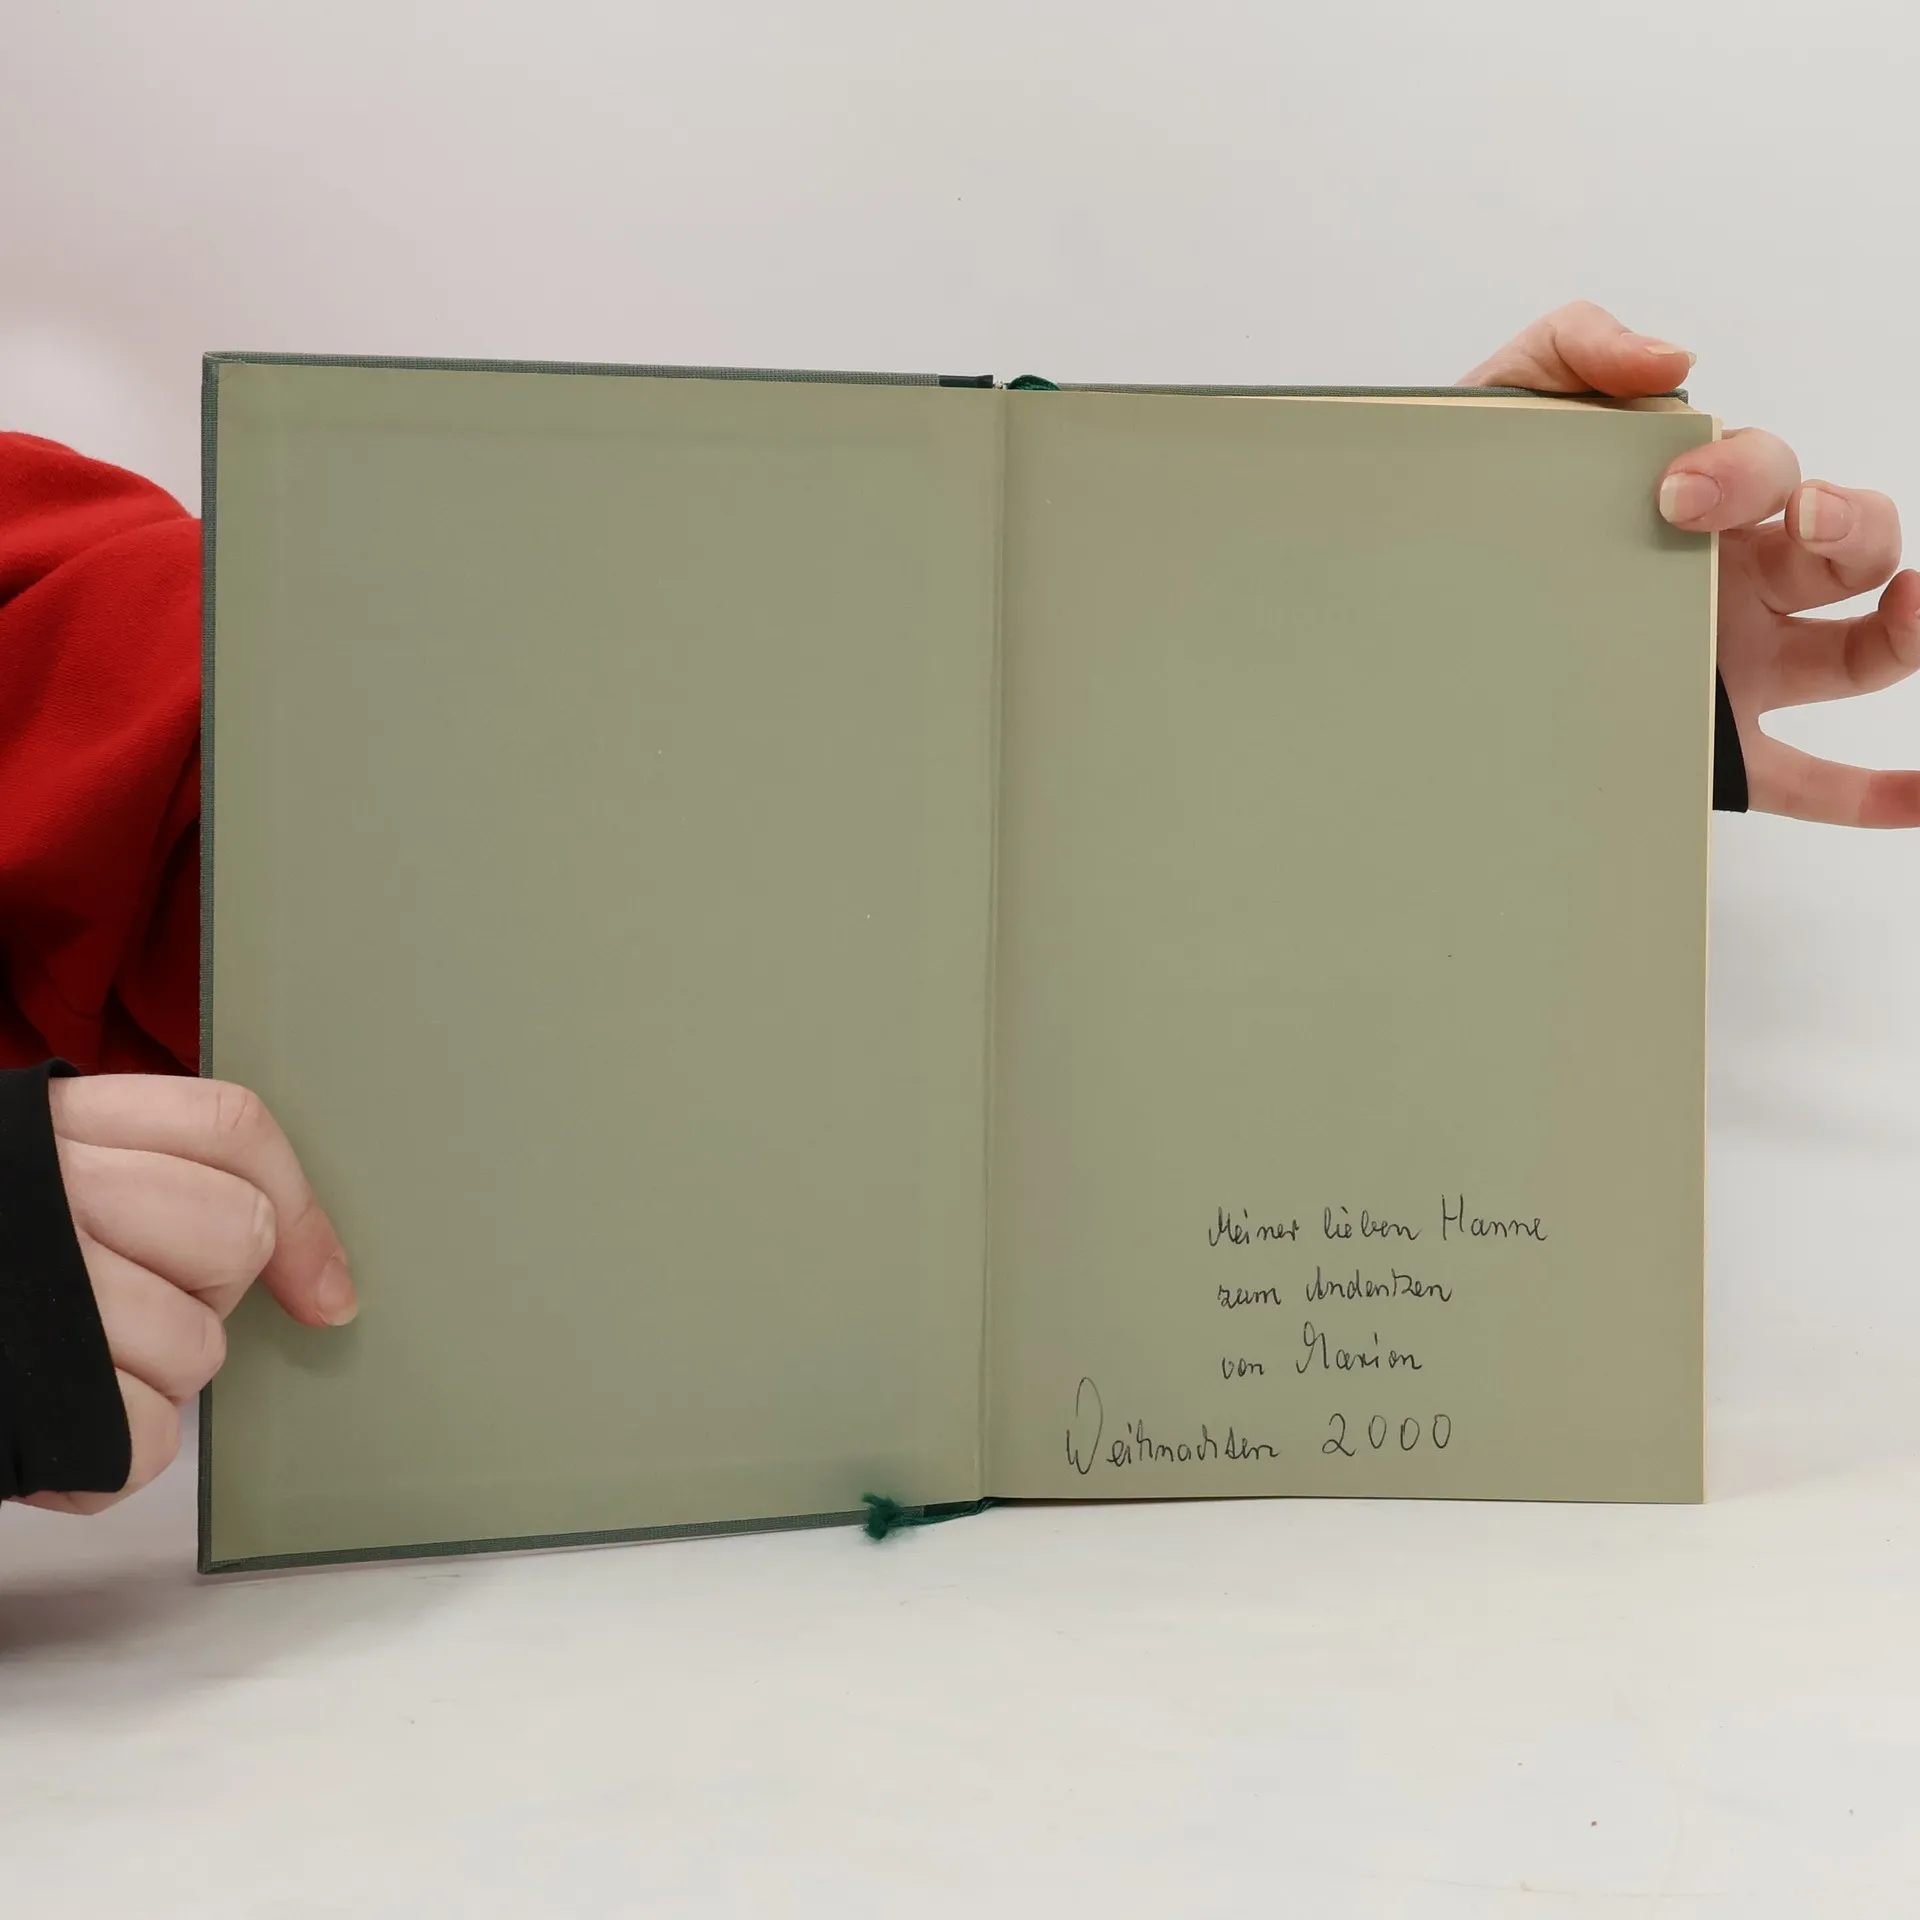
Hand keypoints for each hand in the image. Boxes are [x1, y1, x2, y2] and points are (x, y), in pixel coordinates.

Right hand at [17, 1076, 354, 1514]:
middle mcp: (50, 1193)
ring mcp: (42, 1299)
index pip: (231, 1129)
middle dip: (202, 1294)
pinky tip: (48, 1431)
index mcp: (55, 1127)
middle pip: (233, 1238)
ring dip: (148, 1379)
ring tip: (60, 1367)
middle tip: (121, 1309)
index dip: (299, 1213)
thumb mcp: (40, 1183)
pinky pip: (147, 1441)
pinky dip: (109, 1457)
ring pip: (199, 1350)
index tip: (326, 1293)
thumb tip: (331, 1291)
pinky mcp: (36, 1408)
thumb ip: (166, 1184)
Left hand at [1462, 301, 1919, 826]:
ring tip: (1910, 608)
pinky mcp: (1719, 751)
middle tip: (1797, 523)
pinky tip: (1913, 797)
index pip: (1766, 470)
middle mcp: (1738, 583)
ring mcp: (1739, 666)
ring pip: (1859, 649)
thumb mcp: (1507, 406)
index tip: (1677, 493)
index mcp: (1702, 505)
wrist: (1416, 605)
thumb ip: (1575, 349)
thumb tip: (1666, 361)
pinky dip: (1873, 793)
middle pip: (1843, 546)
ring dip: (1903, 626)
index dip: (1743, 471)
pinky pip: (1812, 779)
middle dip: (1845, 521)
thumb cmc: (1480, 502)